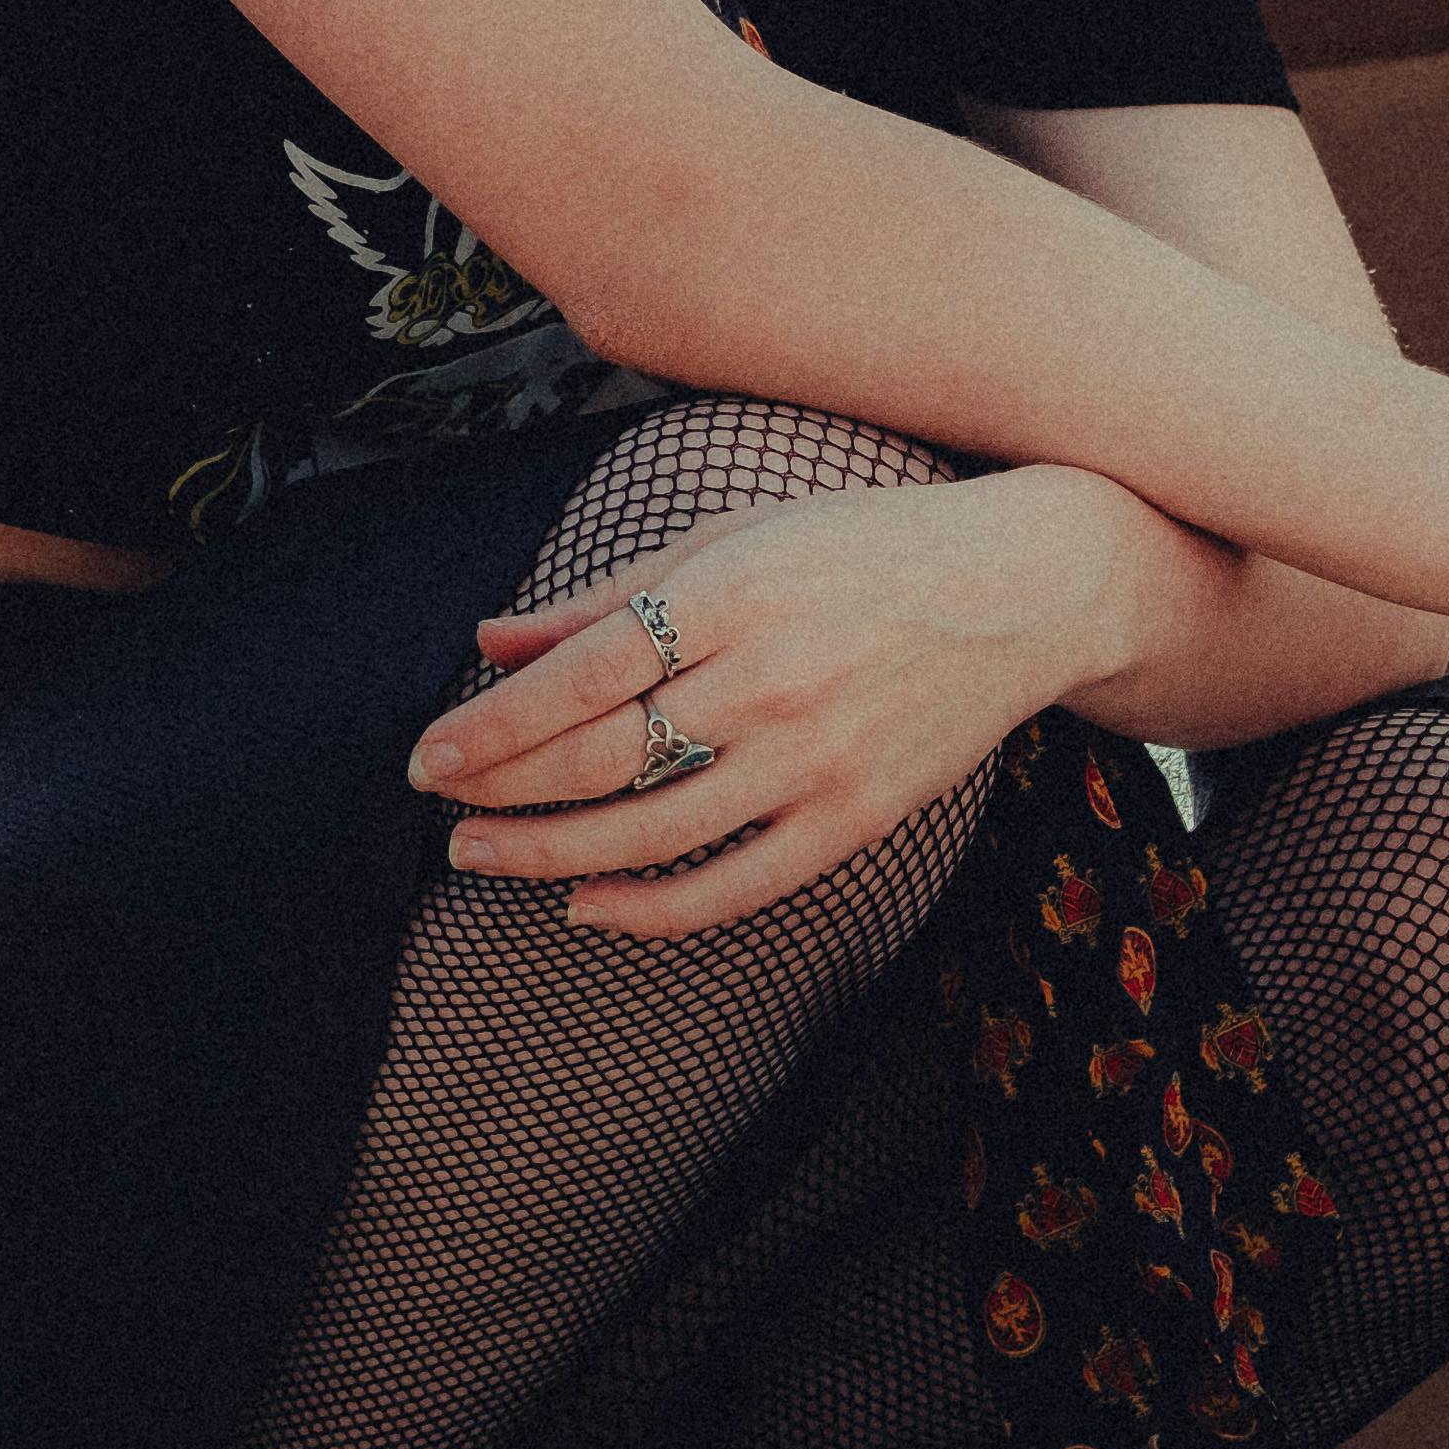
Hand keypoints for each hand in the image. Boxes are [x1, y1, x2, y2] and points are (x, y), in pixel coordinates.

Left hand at [407, 467, 1143, 938]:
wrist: (1021, 589)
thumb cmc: (863, 547)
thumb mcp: (733, 538)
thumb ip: (608, 596)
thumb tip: (492, 640)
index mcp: (731, 593)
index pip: (580, 673)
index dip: (492, 724)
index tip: (428, 753)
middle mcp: (770, 679)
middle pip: (602, 760)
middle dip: (501, 791)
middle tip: (440, 804)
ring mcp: (816, 758)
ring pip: (652, 833)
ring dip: (549, 854)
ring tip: (482, 855)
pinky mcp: (855, 819)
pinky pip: (734, 886)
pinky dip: (650, 910)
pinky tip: (587, 905)